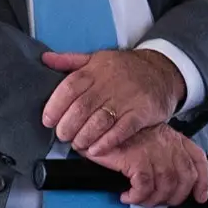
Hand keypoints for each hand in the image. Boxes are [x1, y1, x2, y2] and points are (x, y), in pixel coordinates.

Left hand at [41, 47, 182, 155]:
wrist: (163, 70)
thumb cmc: (125, 69)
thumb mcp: (98, 58)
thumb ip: (70, 61)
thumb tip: (44, 59)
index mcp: (95, 70)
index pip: (69, 88)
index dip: (55, 107)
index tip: (48, 121)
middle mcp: (110, 83)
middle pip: (81, 108)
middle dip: (67, 127)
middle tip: (63, 136)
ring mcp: (127, 97)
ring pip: (99, 121)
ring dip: (84, 137)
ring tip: (78, 144)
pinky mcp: (142, 112)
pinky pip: (121, 130)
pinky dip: (106, 142)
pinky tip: (96, 149)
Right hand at [101, 124, 207, 206]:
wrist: (99, 126)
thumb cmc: (122, 138)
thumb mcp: (150, 142)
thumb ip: (165, 156)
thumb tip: (171, 185)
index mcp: (175, 139)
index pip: (198, 160)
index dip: (203, 181)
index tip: (200, 197)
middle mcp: (168, 144)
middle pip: (185, 178)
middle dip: (175, 197)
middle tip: (158, 202)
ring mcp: (154, 151)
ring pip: (166, 185)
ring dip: (153, 200)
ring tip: (139, 200)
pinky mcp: (136, 158)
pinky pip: (145, 187)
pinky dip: (137, 197)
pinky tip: (127, 196)